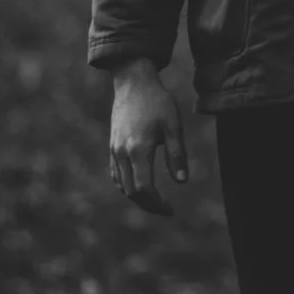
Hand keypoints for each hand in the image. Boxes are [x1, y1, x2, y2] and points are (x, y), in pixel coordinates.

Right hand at [107, 58, 187, 215]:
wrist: (134, 84)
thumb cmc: (158, 103)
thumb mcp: (174, 126)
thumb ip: (177, 154)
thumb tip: (182, 181)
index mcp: (138, 150)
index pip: (144, 189)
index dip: (157, 204)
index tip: (171, 210)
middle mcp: (122, 153)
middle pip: (131, 192)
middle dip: (148, 205)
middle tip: (166, 209)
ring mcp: (114, 150)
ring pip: (122, 185)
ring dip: (137, 197)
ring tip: (156, 201)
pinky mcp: (112, 146)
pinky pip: (116, 174)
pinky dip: (127, 186)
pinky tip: (140, 187)